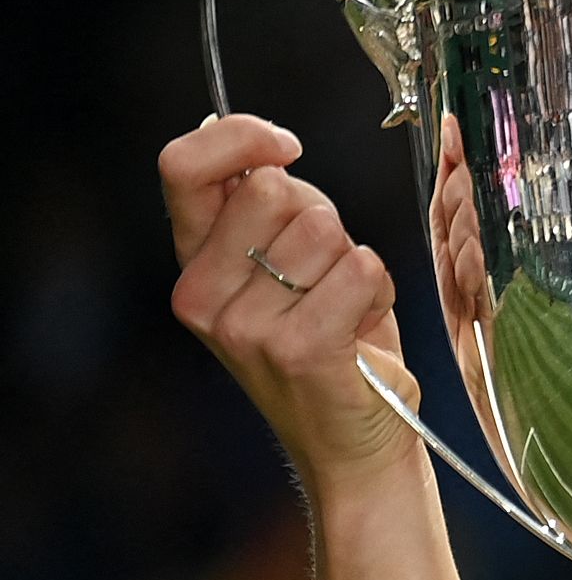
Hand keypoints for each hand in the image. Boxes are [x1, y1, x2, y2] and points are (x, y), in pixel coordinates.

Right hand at [157, 115, 417, 488]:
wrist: (354, 441)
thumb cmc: (331, 340)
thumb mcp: (287, 259)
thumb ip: (270, 204)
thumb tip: (268, 151)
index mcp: (193, 262)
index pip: (182, 167)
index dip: (240, 138)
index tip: (285, 147)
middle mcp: (202, 295)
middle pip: (274, 190)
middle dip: (322, 219)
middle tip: (326, 274)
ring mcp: (245, 327)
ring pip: (325, 230)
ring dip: (355, 263)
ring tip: (345, 309)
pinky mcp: (298, 350)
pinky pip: (360, 270)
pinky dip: (379, 289)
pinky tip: (362, 329)